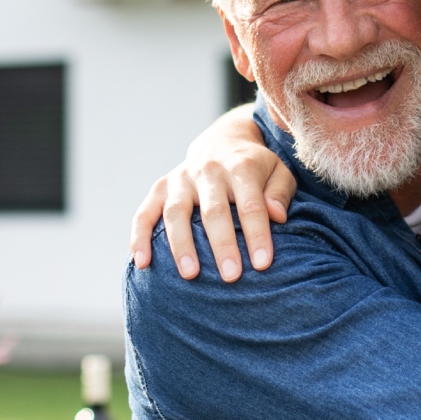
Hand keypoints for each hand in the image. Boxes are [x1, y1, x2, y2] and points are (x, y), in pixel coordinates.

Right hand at [129, 109, 295, 281]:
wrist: (223, 142)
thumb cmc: (256, 168)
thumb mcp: (279, 172)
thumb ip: (280, 192)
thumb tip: (278, 216)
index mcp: (241, 167)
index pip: (251, 205)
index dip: (257, 235)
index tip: (263, 264)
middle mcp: (208, 171)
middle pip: (213, 211)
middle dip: (222, 245)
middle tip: (231, 277)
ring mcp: (180, 179)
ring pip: (176, 212)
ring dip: (181, 245)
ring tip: (190, 275)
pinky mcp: (160, 188)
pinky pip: (145, 213)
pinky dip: (140, 237)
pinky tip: (142, 263)